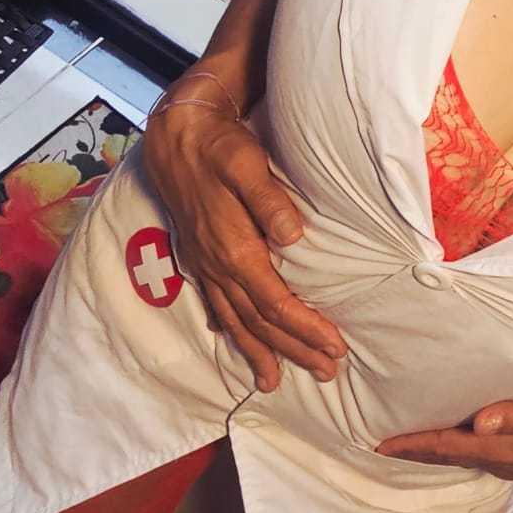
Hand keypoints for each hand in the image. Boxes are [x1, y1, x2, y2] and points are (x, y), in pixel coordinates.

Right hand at [141, 89, 346, 391]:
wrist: (177, 132)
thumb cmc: (218, 145)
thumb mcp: (245, 162)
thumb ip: (268, 199)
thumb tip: (293, 236)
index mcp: (232, 248)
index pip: (274, 301)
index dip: (305, 327)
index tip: (334, 346)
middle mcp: (217, 264)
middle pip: (258, 321)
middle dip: (292, 348)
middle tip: (326, 371)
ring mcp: (205, 263)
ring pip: (234, 319)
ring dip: (260, 350)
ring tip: (275, 381)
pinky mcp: (199, 256)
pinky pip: (216, 304)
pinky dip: (230, 329)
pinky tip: (235, 342)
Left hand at [375, 392, 512, 484]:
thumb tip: (480, 422)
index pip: (453, 447)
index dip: (418, 445)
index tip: (382, 442)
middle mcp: (511, 454)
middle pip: (455, 450)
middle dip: (420, 446)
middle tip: (384, 439)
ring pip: (470, 447)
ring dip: (441, 441)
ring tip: (414, 432)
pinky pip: (489, 441)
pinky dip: (467, 435)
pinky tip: (465, 424)